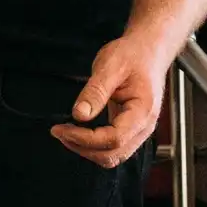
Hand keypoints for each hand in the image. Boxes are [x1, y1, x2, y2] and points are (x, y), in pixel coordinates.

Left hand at [50, 35, 167, 167]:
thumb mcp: (110, 66)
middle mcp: (144, 126)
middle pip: (113, 153)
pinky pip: (113, 145)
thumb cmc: (132, 55)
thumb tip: (79, 115)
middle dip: (83, 147)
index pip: (114, 139)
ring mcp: (138, 129)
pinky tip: (78, 131)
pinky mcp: (130, 127)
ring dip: (87, 149)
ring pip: (113, 154)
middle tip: (58, 131)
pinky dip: (93, 144)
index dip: (84, 138)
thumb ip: (95, 92)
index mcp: (142, 112)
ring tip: (65, 132)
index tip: (61, 129)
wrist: (148, 51)